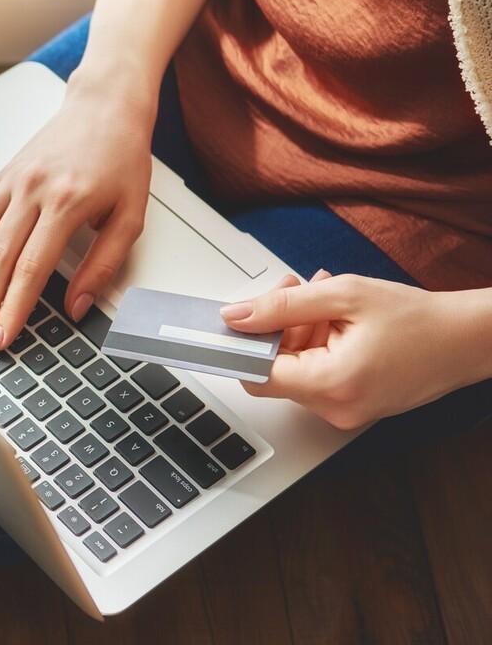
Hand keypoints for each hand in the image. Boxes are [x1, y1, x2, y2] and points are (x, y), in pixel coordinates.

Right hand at [0, 86, 153, 353]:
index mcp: (67, 202)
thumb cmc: (121, 158)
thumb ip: (104, 264)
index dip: (13, 308)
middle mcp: (31, 190)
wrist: (104, 105)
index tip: (2, 338)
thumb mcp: (131, 215)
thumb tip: (77, 307)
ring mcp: (9, 182)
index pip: (32, 267)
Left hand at [221, 272, 489, 428]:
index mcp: (330, 385)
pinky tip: (337, 319)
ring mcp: (344, 412)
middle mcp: (334, 408)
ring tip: (324, 298)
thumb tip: (236, 316)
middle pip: (275, 369)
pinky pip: (317, 375)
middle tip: (296, 289)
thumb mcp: (343, 295)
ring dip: (299, 330)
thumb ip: (282, 305)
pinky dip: (317, 344)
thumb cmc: (418, 318)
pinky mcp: (352, 405)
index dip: (242, 343)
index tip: (233, 321)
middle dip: (276, 325)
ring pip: (295, 369)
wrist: (469, 340)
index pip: (257, 374)